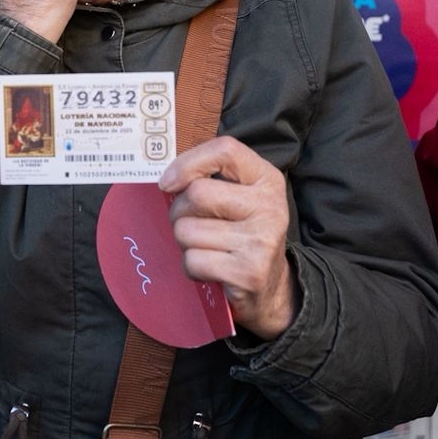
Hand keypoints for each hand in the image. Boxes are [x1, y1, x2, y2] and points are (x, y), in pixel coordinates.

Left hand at [161, 136, 297, 340]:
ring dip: (184, 242)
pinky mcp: (248, 272)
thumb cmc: (243, 234)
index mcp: (267, 179)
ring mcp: (261, 240)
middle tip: (187, 222)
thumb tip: (167, 181)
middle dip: (179, 211)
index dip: (188, 162)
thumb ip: (212, 179)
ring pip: (188, 230)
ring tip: (203, 247)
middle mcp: (269, 206)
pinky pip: (193, 261)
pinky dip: (191, 267)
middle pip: (198, 193)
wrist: (270, 288)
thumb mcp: (240, 197)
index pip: (225, 150)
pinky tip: (208, 268)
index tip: (168, 182)